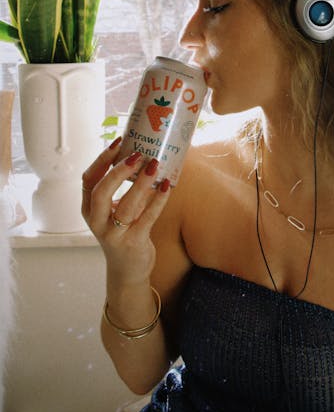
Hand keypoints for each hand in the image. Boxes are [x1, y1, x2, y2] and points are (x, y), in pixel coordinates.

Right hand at [81, 139, 170, 285]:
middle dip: (117, 171)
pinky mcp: (133, 243)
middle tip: (137, 155)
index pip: (88, 179)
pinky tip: (166, 185)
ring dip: (141, 183)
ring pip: (125, 206)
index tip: (118, 142)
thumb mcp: (116, 209)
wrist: (128, 270)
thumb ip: (124, 188)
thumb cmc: (123, 231)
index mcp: (89, 209)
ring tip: (154, 165)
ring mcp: (113, 234)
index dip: (102, 160)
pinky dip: (158, 200)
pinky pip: (147, 218)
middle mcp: (97, 221)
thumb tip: (146, 156)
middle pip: (100, 192)